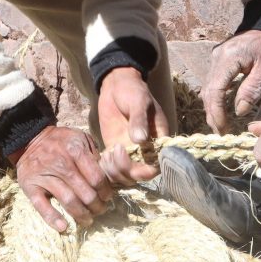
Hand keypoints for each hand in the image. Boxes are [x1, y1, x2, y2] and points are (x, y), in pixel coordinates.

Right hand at [14, 125, 112, 232]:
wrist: (29, 139)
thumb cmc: (60, 141)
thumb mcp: (80, 137)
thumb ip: (94, 153)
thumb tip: (105, 174)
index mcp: (75, 151)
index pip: (97, 178)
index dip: (105, 192)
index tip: (108, 198)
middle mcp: (61, 164)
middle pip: (85, 193)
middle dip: (96, 206)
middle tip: (100, 210)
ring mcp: (45, 176)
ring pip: (68, 201)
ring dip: (81, 214)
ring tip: (88, 220)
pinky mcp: (30, 186)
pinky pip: (42, 206)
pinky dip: (52, 218)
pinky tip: (63, 227)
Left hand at [96, 68, 169, 185]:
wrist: (116, 84)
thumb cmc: (132, 90)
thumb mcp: (138, 102)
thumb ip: (139, 120)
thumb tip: (140, 140)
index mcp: (157, 140)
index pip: (156, 165)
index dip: (145, 169)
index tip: (130, 154)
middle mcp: (145, 150)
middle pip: (139, 175)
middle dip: (126, 171)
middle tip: (115, 150)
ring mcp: (129, 152)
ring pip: (124, 176)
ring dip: (114, 172)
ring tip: (107, 154)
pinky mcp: (115, 150)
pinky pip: (111, 169)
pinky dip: (106, 169)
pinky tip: (102, 155)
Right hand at [203, 30, 260, 133]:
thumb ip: (253, 89)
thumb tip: (239, 111)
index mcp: (228, 58)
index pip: (215, 90)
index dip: (216, 112)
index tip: (222, 128)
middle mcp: (217, 57)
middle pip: (208, 90)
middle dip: (212, 113)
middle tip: (220, 132)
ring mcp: (217, 58)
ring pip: (208, 87)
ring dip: (212, 107)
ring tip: (220, 125)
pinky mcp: (220, 60)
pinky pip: (213, 83)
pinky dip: (215, 98)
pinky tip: (220, 110)